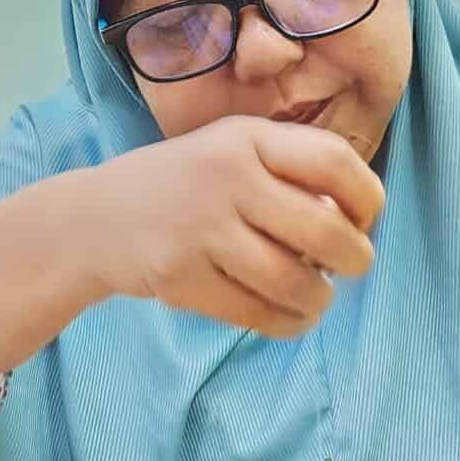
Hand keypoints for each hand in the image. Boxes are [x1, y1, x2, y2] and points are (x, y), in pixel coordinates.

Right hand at [80, 117, 383, 337]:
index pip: (335, 161)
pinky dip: (286, 324)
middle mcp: (226, 176)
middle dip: (354, 258)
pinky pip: (256, 313)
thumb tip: (353, 222)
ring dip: (319, 299)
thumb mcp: (228, 152)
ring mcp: (201, 228)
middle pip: (324, 230)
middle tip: (351, 266)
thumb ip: (285, 173)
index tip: (364, 218)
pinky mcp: (182, 276)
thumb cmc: (180, 186)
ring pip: (292, 280)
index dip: (367, 197)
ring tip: (317, 298)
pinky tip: (291, 318)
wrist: (92, 220)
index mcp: (246, 137)